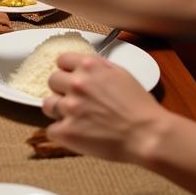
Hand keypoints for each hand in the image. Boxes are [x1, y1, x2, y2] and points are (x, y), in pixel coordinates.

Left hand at [41, 52, 167, 162]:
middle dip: (62, 89)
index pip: (61, 60)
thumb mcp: (122, 74)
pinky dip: (62, 133)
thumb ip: (99, 67)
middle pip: (52, 80)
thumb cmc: (141, 107)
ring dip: (58, 110)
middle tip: (76, 100)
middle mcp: (76, 84)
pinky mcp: (67, 131)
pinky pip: (51, 130)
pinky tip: (77, 134)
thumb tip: (84, 66)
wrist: (148, 135)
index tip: (71, 77)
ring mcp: (70, 107)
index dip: (66, 70)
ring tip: (74, 118)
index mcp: (89, 66)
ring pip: (47, 104)